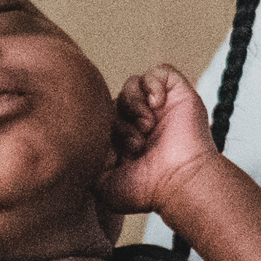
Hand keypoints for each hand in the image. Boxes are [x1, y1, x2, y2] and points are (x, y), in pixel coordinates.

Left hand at [97, 65, 221, 217]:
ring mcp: (160, 107)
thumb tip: (79, 144)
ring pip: (132, 84)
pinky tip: (157, 105)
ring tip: (147, 126)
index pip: (103, 117)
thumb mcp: (105, 185)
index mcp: (125, 137)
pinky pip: (160, 71)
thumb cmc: (147, 190)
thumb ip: (87, 166)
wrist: (180, 183)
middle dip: (120, 121)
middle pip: (115, 100)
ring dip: (134, 104)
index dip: (106, 129)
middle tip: (137, 145)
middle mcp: (142, 120)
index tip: (120, 154)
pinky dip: (153, 85)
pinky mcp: (178, 94)